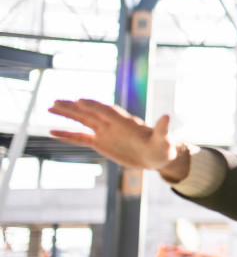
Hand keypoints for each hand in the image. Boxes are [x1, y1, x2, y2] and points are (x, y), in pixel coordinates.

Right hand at [48, 99, 190, 181]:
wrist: (158, 156)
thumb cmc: (162, 147)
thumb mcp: (164, 140)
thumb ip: (162, 129)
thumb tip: (167, 117)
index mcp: (126, 122)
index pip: (107, 111)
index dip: (95, 106)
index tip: (80, 100)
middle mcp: (113, 124)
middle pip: (90, 112)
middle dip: (74, 107)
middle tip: (56, 101)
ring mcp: (105, 132)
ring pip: (82, 121)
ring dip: (67, 115)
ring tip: (49, 107)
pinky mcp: (101, 143)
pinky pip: (80, 138)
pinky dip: (67, 134)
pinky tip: (52, 131)